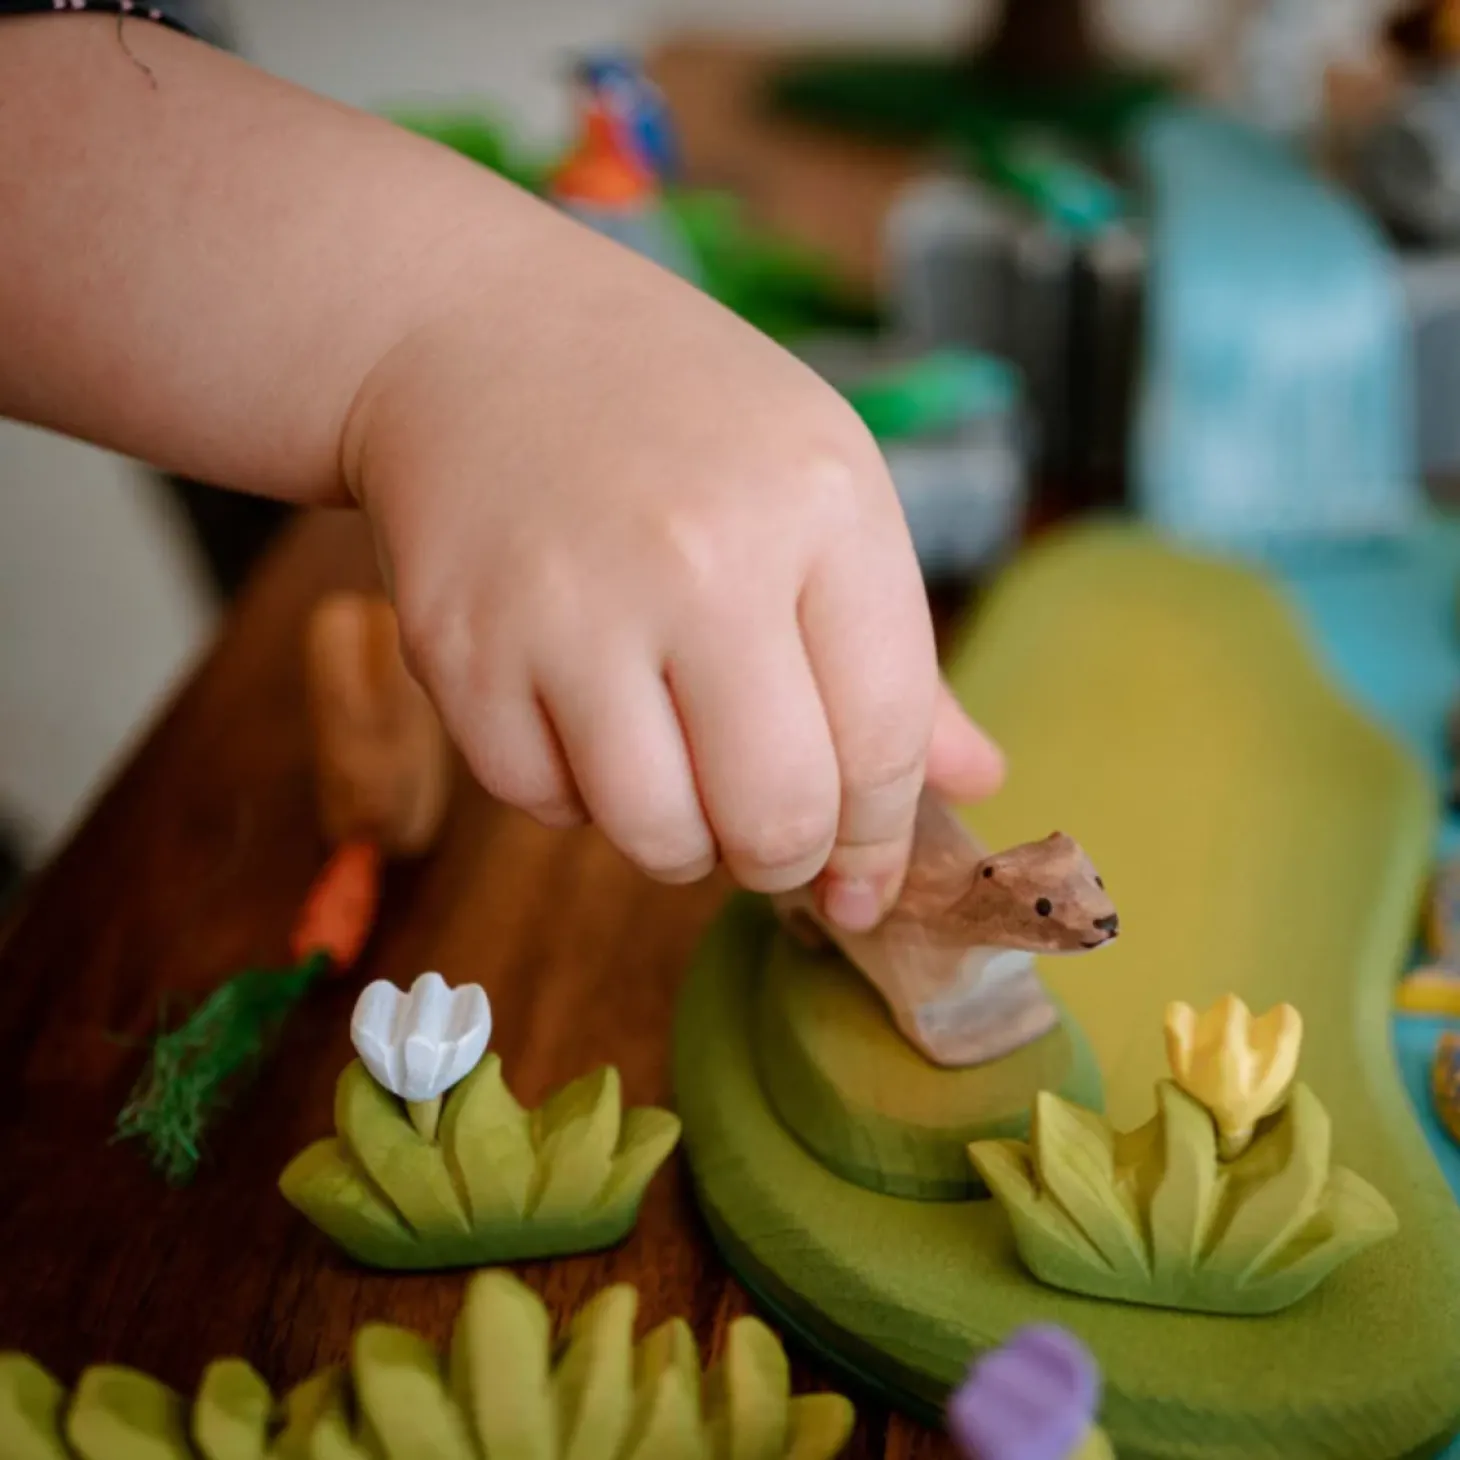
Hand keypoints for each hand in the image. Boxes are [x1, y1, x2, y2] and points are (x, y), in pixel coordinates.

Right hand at [346, 218, 1002, 929]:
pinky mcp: (457, 649)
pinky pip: (541, 804)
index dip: (881, 839)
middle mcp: (700, 555)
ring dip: (678, 840)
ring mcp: (567, 605)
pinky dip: (572, 795)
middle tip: (767, 839)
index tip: (862, 883)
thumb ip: (897, 652)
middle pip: (777, 816)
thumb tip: (979, 783)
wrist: (474, 333)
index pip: (885, 737)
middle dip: (784, 860)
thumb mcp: (816, 488)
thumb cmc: (675, 417)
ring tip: (673, 769)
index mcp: (820, 504)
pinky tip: (579, 718)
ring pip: (656, 835)